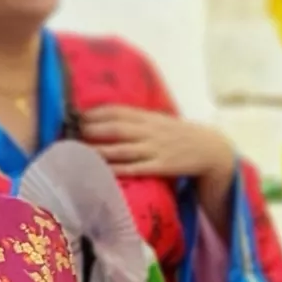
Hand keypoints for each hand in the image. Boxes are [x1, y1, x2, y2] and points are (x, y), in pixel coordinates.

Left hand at [72, 106, 236, 182]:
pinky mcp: (162, 167)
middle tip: (70, 133)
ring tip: (79, 152)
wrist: (212, 149)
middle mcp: (150, 131)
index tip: (75, 115)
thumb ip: (137, 119)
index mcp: (148, 117)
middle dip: (91, 130)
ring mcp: (155, 149)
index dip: (94, 113)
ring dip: (99, 151)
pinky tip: (103, 170)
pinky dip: (118, 169)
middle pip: (115, 129)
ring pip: (122, 150)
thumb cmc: (180, 135)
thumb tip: (106, 117)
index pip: (116, 111)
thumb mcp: (160, 121)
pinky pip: (136, 168)